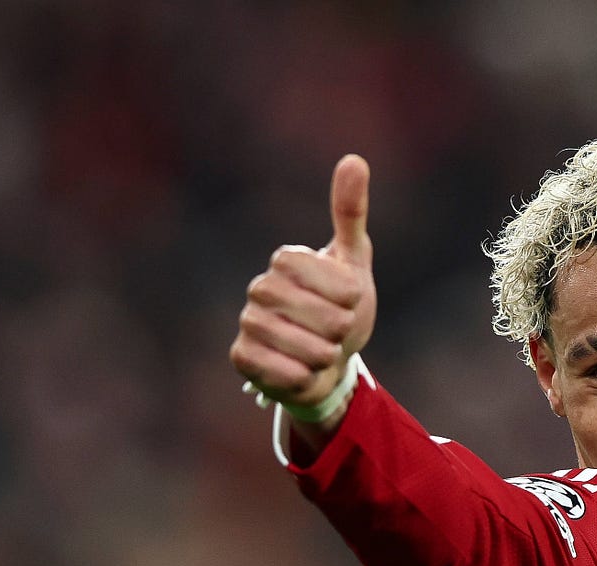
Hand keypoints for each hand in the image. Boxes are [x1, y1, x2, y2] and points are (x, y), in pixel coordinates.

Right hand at [230, 154, 376, 424]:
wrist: (329, 363)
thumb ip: (350, 213)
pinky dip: (304, 376)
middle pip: (323, 317)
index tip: (349, 299)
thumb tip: (353, 159)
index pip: (336, 283)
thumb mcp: (355, 262)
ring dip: (326, 355)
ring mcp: (248, 323)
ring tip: (321, 350)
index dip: (351, 297)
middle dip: (342, 329)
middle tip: (337, 330)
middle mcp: (260, 288)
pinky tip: (302, 370)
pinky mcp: (241, 358)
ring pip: (305, 347)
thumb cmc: (343, 309)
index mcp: (287, 260)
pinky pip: (283, 372)